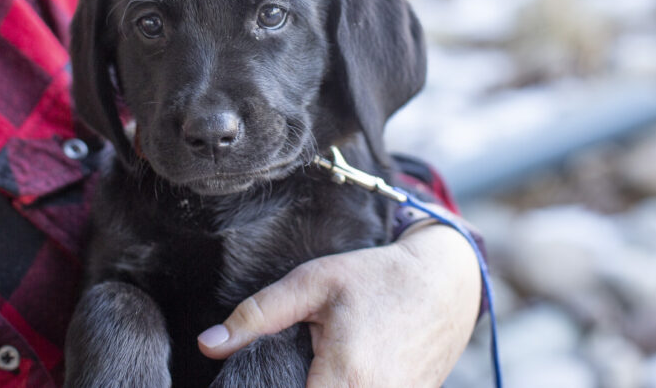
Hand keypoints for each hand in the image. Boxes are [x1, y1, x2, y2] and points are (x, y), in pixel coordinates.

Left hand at [197, 223, 480, 386]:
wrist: (447, 283)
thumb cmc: (378, 278)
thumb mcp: (313, 283)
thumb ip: (258, 315)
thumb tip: (208, 343)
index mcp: (345, 378)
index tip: (257, 380)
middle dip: (294, 385)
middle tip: (295, 363)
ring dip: (322, 387)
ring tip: (316, 365)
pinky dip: (346, 387)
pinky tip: (336, 372)